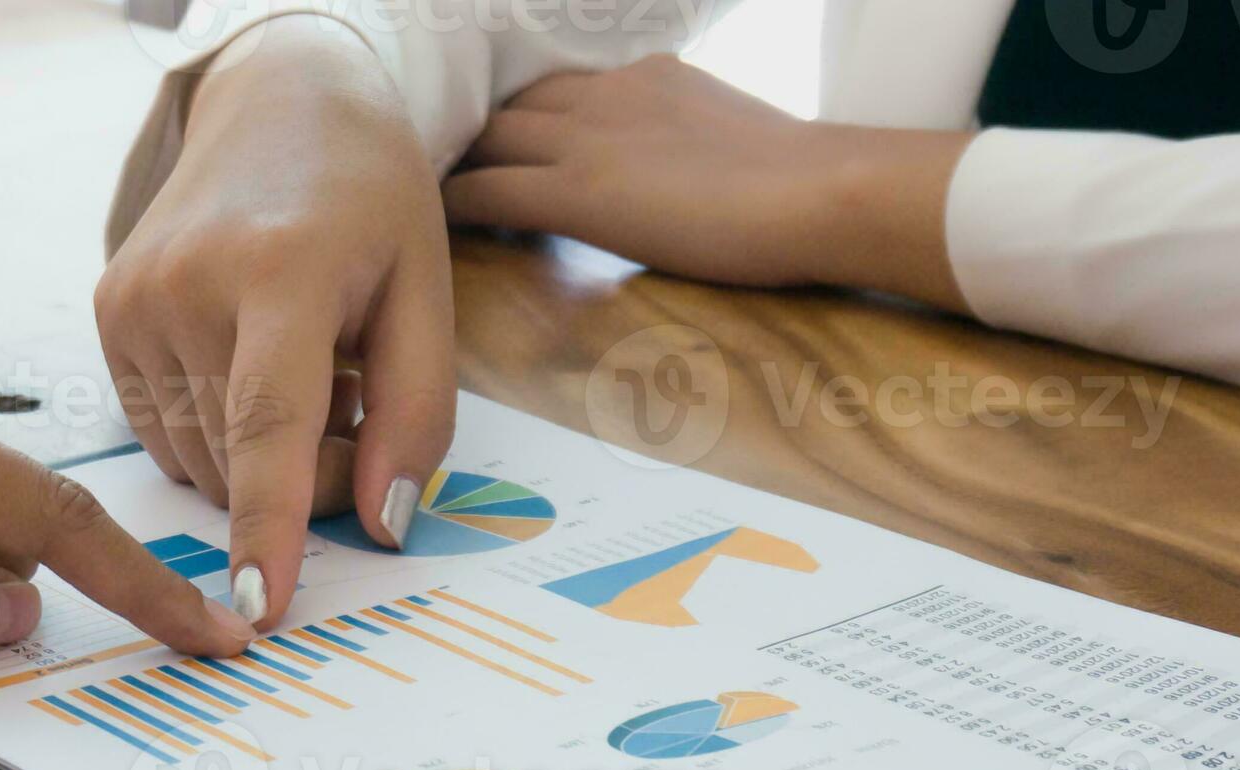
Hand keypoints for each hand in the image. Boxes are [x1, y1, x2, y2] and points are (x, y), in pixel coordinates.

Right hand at [96, 26, 455, 629]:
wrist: (281, 103)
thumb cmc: (367, 197)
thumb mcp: (426, 289)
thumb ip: (419, 412)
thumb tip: (386, 526)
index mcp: (278, 271)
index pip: (268, 425)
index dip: (267, 525)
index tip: (259, 608)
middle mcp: (186, 286)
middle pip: (242, 460)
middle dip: (311, 478)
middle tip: (360, 412)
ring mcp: (133, 301)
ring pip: (198, 460)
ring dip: (260, 458)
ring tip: (307, 371)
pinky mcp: (108, 313)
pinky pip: (165, 430)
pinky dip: (216, 428)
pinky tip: (251, 361)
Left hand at [442, 55, 971, 309]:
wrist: (824, 190)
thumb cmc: (802, 180)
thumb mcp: (727, 130)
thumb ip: (683, 134)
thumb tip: (676, 159)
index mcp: (644, 75)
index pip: (555, 84)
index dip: (517, 111)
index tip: (492, 135)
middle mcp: (605, 93)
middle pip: (507, 101)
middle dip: (470, 127)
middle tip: (435, 162)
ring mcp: (586, 138)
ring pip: (486, 136)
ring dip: (450, 161)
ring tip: (415, 193)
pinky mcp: (578, 191)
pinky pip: (488, 190)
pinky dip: (453, 204)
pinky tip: (428, 224)